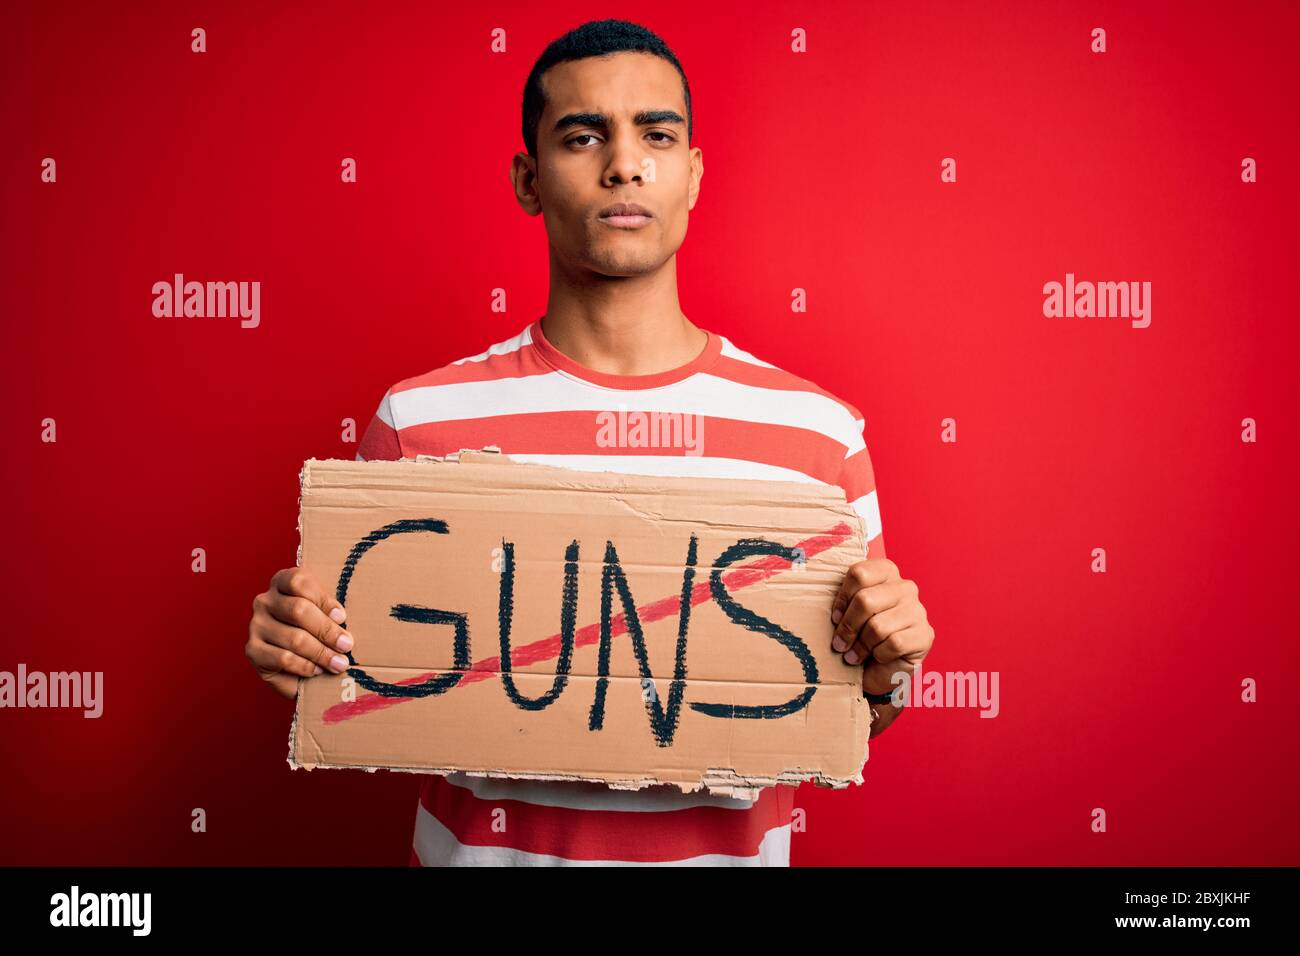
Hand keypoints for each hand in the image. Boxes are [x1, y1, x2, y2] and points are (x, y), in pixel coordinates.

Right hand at [245, 568, 353, 698]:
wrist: (297, 664)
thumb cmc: (317, 630)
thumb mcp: (325, 613)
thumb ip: (332, 611)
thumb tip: (346, 623)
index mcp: (282, 582)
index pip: (299, 582)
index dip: (323, 599)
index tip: (342, 617)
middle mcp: (265, 600)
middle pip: (298, 610)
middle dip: (327, 630)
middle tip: (346, 645)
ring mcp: (257, 625)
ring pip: (294, 638)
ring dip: (321, 653)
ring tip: (339, 663)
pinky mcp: (253, 650)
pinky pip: (283, 658)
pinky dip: (305, 666)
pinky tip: (318, 670)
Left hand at [830, 558, 933, 736]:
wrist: (878, 669)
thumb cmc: (859, 636)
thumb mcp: (847, 613)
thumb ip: (841, 599)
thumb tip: (806, 592)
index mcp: (886, 572)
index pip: (859, 573)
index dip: (841, 598)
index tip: (834, 618)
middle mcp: (905, 587)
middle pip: (866, 600)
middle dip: (848, 627)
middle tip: (839, 644)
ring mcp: (918, 610)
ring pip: (878, 626)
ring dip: (861, 646)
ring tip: (854, 655)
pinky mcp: (924, 635)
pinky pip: (894, 643)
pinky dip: (879, 655)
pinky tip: (877, 657)